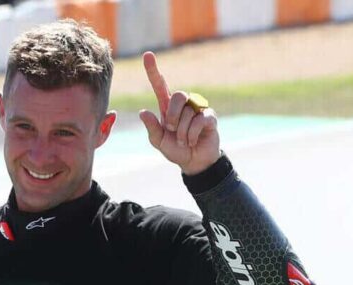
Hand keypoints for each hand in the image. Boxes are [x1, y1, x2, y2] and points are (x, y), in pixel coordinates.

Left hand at [139, 51, 219, 174]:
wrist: (193, 162)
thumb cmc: (175, 149)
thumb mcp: (159, 141)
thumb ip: (152, 128)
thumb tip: (143, 112)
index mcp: (168, 107)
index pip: (160, 85)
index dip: (153, 71)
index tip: (147, 55)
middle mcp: (183, 104)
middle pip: (178, 96)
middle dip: (173, 116)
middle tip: (172, 131)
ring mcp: (198, 109)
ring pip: (188, 113)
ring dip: (182, 132)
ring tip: (184, 140)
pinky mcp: (210, 117)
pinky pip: (199, 121)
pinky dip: (191, 135)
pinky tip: (192, 141)